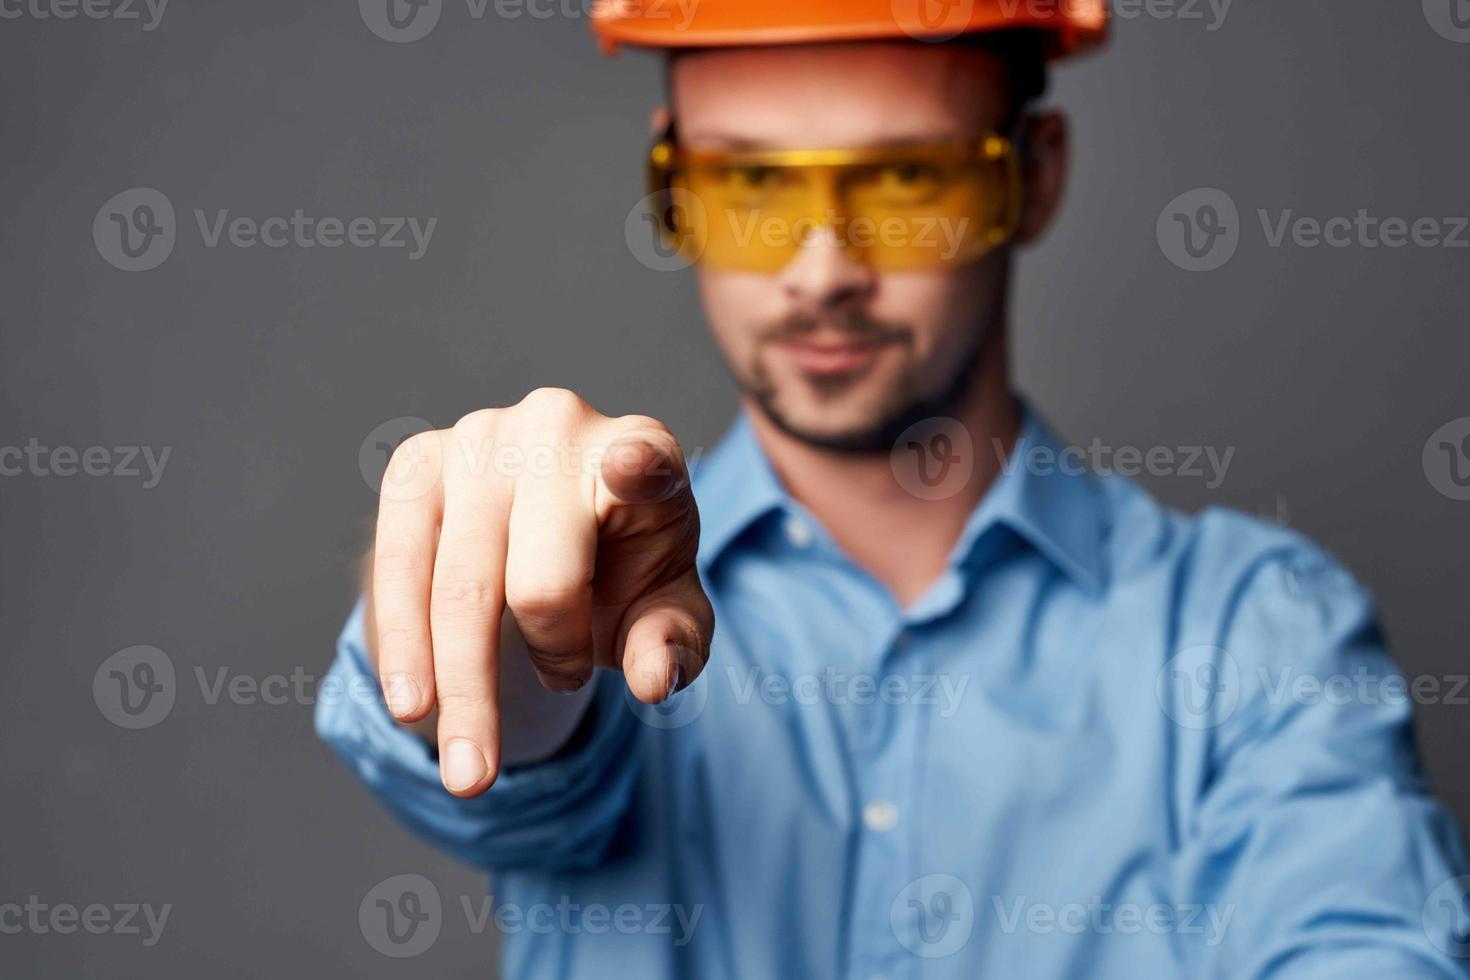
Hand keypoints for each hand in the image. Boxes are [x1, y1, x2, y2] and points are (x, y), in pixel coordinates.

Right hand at [371, 388, 712, 796]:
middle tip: (510, 759)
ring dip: (456, 686)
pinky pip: (398, 565)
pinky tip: (410, 703)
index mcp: (645, 451)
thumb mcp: (666, 608)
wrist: (545, 528)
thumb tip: (652, 682)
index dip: (634, 471)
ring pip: (456, 583)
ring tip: (464, 772)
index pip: (642, 463)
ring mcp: (482, 438)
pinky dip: (403, 643)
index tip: (628, 472)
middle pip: (541, 579)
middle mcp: (560, 428)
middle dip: (536, 671)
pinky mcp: (418, 461)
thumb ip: (674, 642)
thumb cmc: (623, 567)